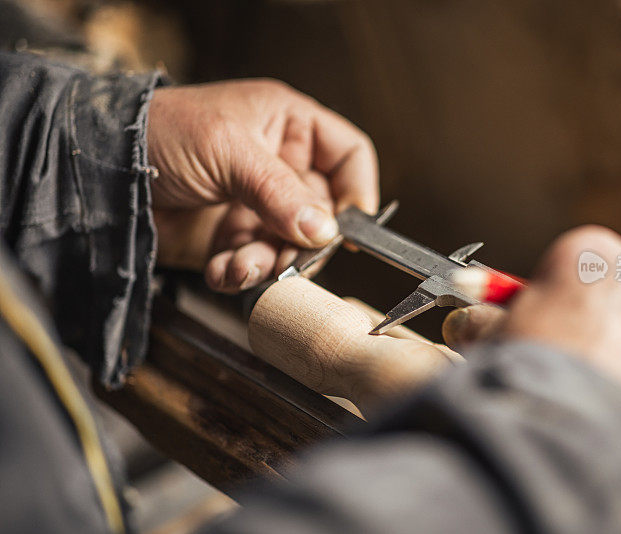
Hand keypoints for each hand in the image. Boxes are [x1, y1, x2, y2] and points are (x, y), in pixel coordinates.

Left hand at [147, 79, 378, 290]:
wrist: (98, 170)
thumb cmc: (162, 131)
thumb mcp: (228, 151)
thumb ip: (280, 192)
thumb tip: (326, 231)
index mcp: (289, 128)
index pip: (348, 156)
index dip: (359, 190)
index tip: (355, 225)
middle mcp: (279, 168)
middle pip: (324, 213)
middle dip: (307, 240)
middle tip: (291, 255)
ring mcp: (255, 205)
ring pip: (291, 246)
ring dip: (271, 262)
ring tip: (241, 264)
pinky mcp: (230, 237)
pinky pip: (255, 264)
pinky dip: (241, 274)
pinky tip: (222, 269)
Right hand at [444, 226, 620, 455]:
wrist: (578, 443)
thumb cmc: (529, 383)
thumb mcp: (493, 339)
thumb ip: (484, 320)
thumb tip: (465, 321)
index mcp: (588, 253)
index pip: (574, 269)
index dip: (558, 306)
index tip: (551, 333)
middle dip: (611, 327)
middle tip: (587, 371)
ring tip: (620, 403)